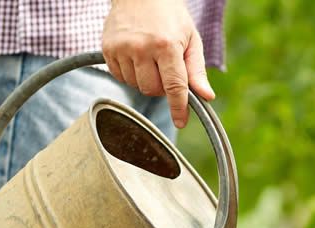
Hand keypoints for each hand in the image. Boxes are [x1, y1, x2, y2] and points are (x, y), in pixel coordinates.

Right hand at [102, 0, 215, 128]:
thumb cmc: (171, 17)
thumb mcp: (191, 39)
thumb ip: (196, 70)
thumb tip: (206, 97)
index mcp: (167, 45)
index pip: (174, 86)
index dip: (178, 108)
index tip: (181, 122)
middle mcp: (142, 47)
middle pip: (152, 90)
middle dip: (161, 86)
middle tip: (164, 67)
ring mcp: (122, 48)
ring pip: (136, 85)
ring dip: (145, 79)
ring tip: (149, 58)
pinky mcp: (108, 49)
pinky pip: (120, 77)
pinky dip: (130, 73)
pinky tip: (135, 56)